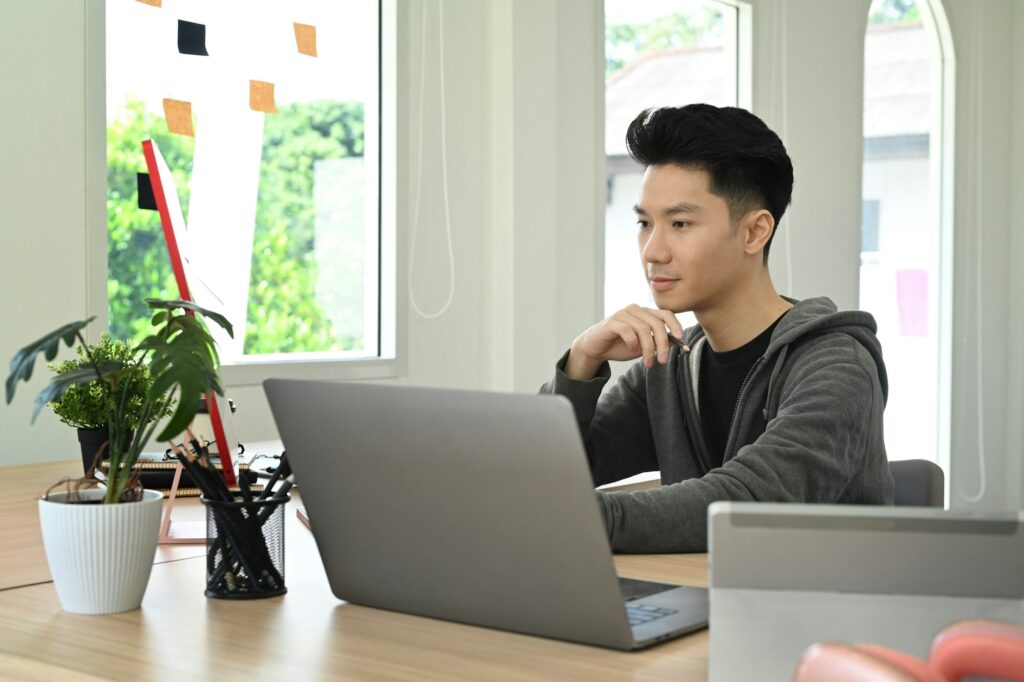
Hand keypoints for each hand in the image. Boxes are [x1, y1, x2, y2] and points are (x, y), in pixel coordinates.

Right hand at [565, 305, 684, 378]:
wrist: (596, 348)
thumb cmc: (620, 345)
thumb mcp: (643, 346)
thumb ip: (657, 342)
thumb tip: (675, 344)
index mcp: (645, 313)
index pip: (666, 314)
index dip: (675, 326)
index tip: (680, 340)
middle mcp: (636, 310)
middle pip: (657, 323)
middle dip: (663, 344)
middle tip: (663, 361)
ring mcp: (623, 314)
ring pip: (643, 329)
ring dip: (648, 349)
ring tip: (648, 362)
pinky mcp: (612, 322)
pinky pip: (628, 331)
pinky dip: (633, 344)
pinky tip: (632, 351)